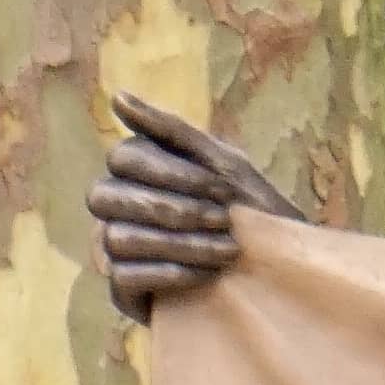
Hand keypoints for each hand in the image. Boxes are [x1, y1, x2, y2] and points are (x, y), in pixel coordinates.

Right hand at [88, 92, 302, 321]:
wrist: (278, 268)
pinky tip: (208, 274)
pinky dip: (171, 273)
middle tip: (223, 219)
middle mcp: (114, 206)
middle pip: (106, 197)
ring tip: (227, 249)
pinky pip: (125, 277)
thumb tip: (117, 96)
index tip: (222, 187)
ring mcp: (113, 248)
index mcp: (134, 170)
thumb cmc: (249, 207)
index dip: (171, 173)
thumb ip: (173, 130)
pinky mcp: (123, 289)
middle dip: (173, 209)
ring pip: (118, 238)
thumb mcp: (223, 163)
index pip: (122, 158)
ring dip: (180, 243)